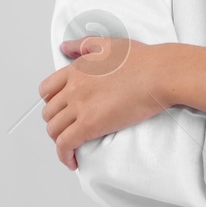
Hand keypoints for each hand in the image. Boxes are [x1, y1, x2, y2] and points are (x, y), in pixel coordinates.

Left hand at [38, 37, 167, 170]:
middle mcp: (73, 88)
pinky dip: (64, 156)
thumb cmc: (141, 61)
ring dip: (59, 140)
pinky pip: (65, 145)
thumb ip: (82, 45)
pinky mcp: (90, 125)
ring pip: (54, 130)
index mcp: (76, 70)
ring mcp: (80, 107)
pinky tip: (72, 161)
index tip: (59, 109)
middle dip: (56, 122)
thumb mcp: (107, 44)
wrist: (159, 74)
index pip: (46, 90)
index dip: (51, 102)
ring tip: (71, 145)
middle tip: (68, 129)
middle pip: (49, 112)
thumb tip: (65, 47)